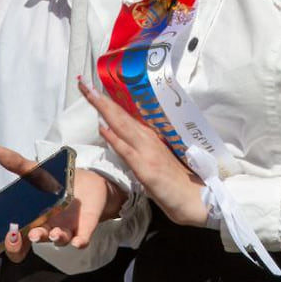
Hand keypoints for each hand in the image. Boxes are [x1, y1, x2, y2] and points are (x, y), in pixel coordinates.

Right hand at [0, 142, 124, 254]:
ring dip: (56, 238)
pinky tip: (78, 241)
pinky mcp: (85, 227)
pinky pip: (82, 239)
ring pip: (59, 240)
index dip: (13, 244)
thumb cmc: (59, 183)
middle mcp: (48, 228)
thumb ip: (17, 164)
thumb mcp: (38, 172)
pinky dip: (79, 241)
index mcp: (33, 219)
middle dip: (35, 238)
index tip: (10, 236)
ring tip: (54, 233)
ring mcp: (67, 229)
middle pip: (38, 240)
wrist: (89, 182)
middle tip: (32, 234)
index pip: (19, 241)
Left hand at [78, 78, 208, 226]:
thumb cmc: (178, 182)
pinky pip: (127, 151)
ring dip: (104, 109)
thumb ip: (141, 148)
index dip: (107, 102)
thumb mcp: (157, 161)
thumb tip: (119, 136)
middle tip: (83, 83)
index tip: (91, 88)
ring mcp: (147, 152)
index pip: (124, 116)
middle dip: (99, 99)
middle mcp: (148, 139)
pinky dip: (114, 138)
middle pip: (120, 115)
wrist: (197, 198)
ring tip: (88, 94)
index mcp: (150, 137)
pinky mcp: (146, 168)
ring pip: (121, 125)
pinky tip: (102, 127)